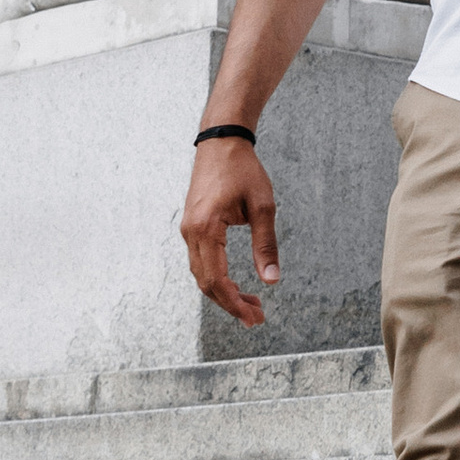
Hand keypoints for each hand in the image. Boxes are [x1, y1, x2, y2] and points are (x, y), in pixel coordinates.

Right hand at [180, 135, 281, 324]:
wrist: (221, 141)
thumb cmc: (244, 170)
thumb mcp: (262, 206)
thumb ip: (265, 244)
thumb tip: (272, 280)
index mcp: (205, 228)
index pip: (216, 279)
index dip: (234, 303)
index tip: (254, 317)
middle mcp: (191, 232)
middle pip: (206, 283)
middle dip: (230, 304)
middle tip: (256, 318)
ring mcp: (188, 230)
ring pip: (201, 274)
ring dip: (224, 293)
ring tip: (252, 304)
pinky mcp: (192, 227)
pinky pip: (201, 262)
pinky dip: (217, 278)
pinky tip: (236, 285)